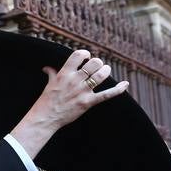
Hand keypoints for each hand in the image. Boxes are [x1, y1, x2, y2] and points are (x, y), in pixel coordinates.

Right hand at [9, 49, 129, 157]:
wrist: (46, 117)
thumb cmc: (46, 100)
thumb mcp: (49, 84)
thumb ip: (52, 74)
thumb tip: (47, 68)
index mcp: (64, 73)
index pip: (78, 55)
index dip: (85, 54)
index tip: (86, 57)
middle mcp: (75, 80)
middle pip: (94, 63)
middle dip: (98, 63)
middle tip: (97, 66)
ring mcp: (82, 91)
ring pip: (101, 75)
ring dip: (106, 71)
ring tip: (105, 71)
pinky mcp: (88, 102)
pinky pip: (106, 95)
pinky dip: (118, 90)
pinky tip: (125, 84)